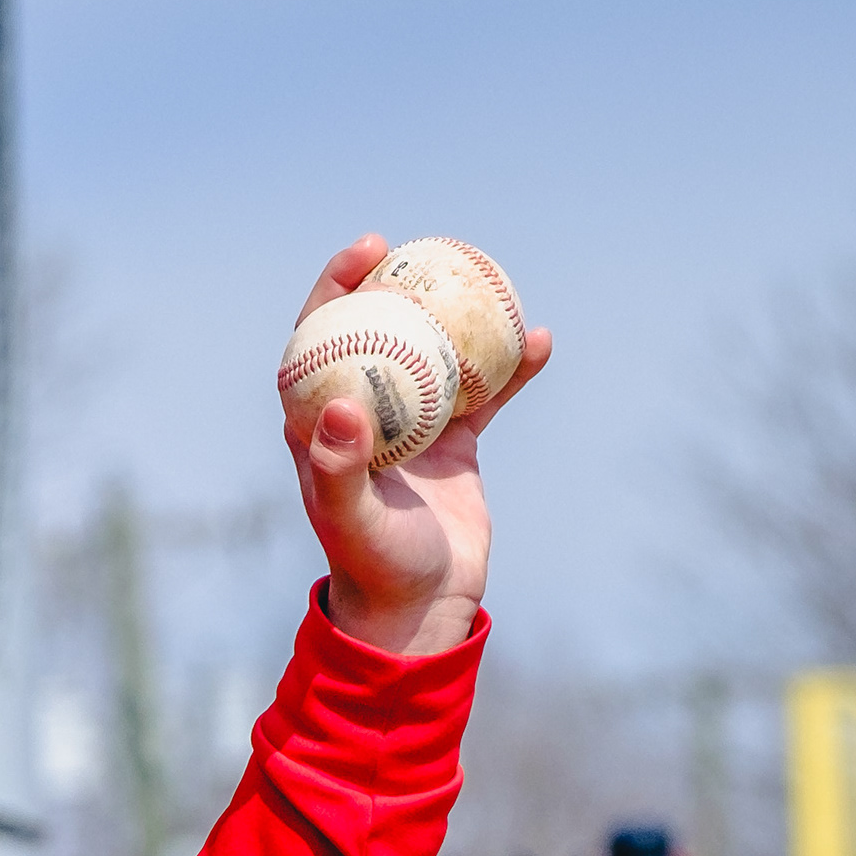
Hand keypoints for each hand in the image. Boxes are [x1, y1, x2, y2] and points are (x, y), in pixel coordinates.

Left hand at [282, 236, 550, 657]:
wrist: (422, 608)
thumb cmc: (376, 566)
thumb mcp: (353, 519)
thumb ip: (340, 469)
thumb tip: (342, 408)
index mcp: (322, 423)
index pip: (317, 338)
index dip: (334, 288)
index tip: (365, 253)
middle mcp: (364, 415)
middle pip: (377, 331)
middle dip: (394, 284)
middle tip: (419, 248)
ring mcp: (412, 426)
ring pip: (436, 354)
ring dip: (459, 317)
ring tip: (488, 279)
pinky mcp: (455, 444)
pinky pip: (485, 394)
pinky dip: (509, 369)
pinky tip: (538, 341)